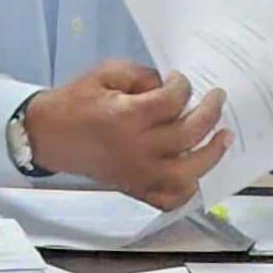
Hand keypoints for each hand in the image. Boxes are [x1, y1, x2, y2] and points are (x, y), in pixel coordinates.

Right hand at [22, 60, 232, 209]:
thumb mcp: (106, 74)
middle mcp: (136, 150)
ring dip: (212, 154)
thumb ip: (142, 75)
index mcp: (126, 118)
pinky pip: (168, 199)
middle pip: (188, 135)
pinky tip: (197, 172)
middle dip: (210, 112)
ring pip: (187, 173)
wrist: (47, 135)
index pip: (172, 101)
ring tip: (225, 135)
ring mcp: (137, 174)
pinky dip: (186, 190)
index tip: (180, 79)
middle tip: (218, 97)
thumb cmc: (76, 101)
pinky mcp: (134, 189)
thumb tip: (170, 86)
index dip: (183, 85)